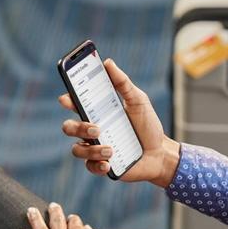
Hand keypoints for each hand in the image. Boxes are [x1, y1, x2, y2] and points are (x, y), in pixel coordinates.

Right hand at [59, 59, 179, 186]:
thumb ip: (123, 83)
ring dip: (91, 150)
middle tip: (96, 128)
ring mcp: (95, 148)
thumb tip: (108, 62)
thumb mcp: (138, 101)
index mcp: (98, 112)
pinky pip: (89, 167)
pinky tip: (109, 163)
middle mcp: (93, 130)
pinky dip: (97, 165)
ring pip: (77, 150)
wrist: (161, 152)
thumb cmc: (148, 125)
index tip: (66, 99)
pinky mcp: (102, 165)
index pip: (75, 105)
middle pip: (69, 128)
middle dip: (77, 128)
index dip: (67, 101)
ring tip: (110, 149)